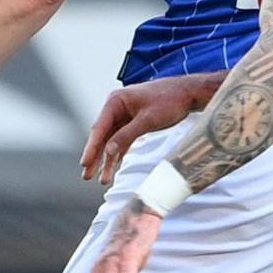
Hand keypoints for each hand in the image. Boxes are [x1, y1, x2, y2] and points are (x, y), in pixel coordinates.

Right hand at [80, 74, 218, 183]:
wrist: (188, 93)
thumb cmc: (169, 101)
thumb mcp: (148, 120)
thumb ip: (127, 135)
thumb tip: (108, 151)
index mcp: (115, 101)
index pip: (99, 128)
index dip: (91, 148)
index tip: (84, 164)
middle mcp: (116, 108)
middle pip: (102, 136)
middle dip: (96, 157)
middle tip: (87, 176)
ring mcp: (124, 115)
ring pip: (111, 141)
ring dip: (107, 160)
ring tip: (102, 180)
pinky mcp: (133, 122)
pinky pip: (122, 140)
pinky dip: (118, 154)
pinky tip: (113, 168)